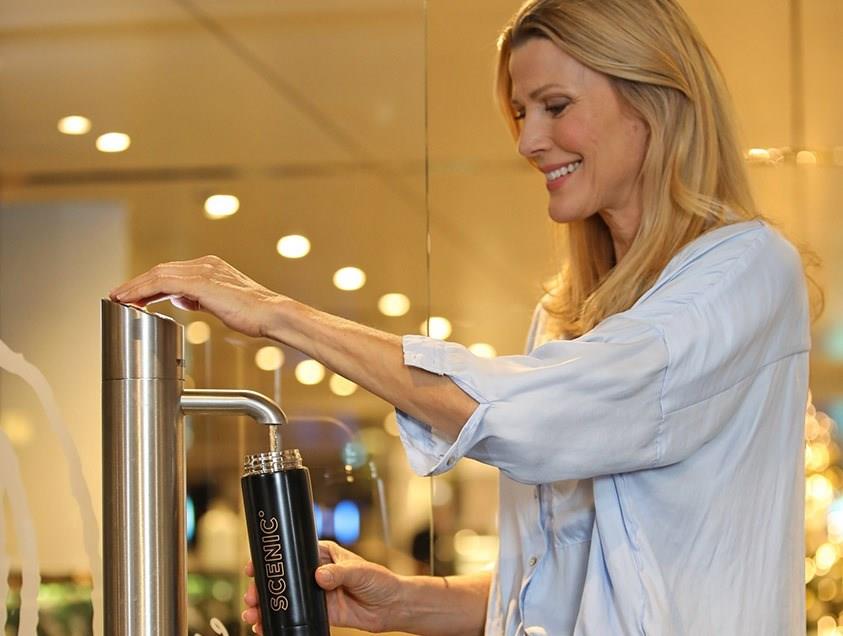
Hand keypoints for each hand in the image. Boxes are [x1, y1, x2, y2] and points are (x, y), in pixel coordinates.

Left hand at [109, 255, 280, 337]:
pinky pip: (162, 283)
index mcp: (211, 267)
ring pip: (158, 274)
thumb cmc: (254, 314)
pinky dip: (144, 291)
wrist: (271, 314)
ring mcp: (203, 271)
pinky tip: (132, 301)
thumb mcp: (221, 304)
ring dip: (135, 287)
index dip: (150, 283)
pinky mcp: (200, 282)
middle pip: (161, 270)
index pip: (172, 271)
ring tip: (119, 298)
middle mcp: (205, 264)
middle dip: (137, 283)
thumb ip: (200, 299)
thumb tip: (182, 299)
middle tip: (119, 296)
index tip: (135, 295)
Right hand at [242, 541, 404, 633]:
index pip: (293, 553)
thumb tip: (320, 575)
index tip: (256, 566)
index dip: (273, 559)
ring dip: (267, 605)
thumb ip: (339, 573)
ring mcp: (316, 593)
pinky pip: (295, 616)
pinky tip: (266, 625)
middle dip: (264, 587)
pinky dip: (279, 620)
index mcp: (323, 554)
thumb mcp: (359, 571)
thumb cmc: (379, 580)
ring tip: (253, 614)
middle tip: (251, 596)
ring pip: (285, 598)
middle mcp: (315, 572)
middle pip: (284, 578)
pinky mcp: (319, 612)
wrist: (391, 606)